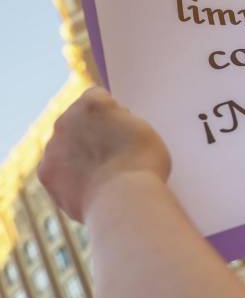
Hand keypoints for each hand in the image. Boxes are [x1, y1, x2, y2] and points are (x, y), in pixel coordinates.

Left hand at [39, 87, 170, 221]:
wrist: (124, 198)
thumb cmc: (143, 163)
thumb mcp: (144, 131)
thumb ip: (123, 123)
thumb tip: (114, 128)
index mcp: (93, 103)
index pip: (98, 98)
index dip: (112, 114)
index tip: (123, 129)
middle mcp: (66, 120)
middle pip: (78, 121)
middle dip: (91, 133)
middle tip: (114, 153)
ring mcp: (52, 147)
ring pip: (65, 146)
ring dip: (79, 155)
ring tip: (104, 176)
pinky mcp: (46, 174)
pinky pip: (58, 171)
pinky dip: (71, 178)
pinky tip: (92, 188)